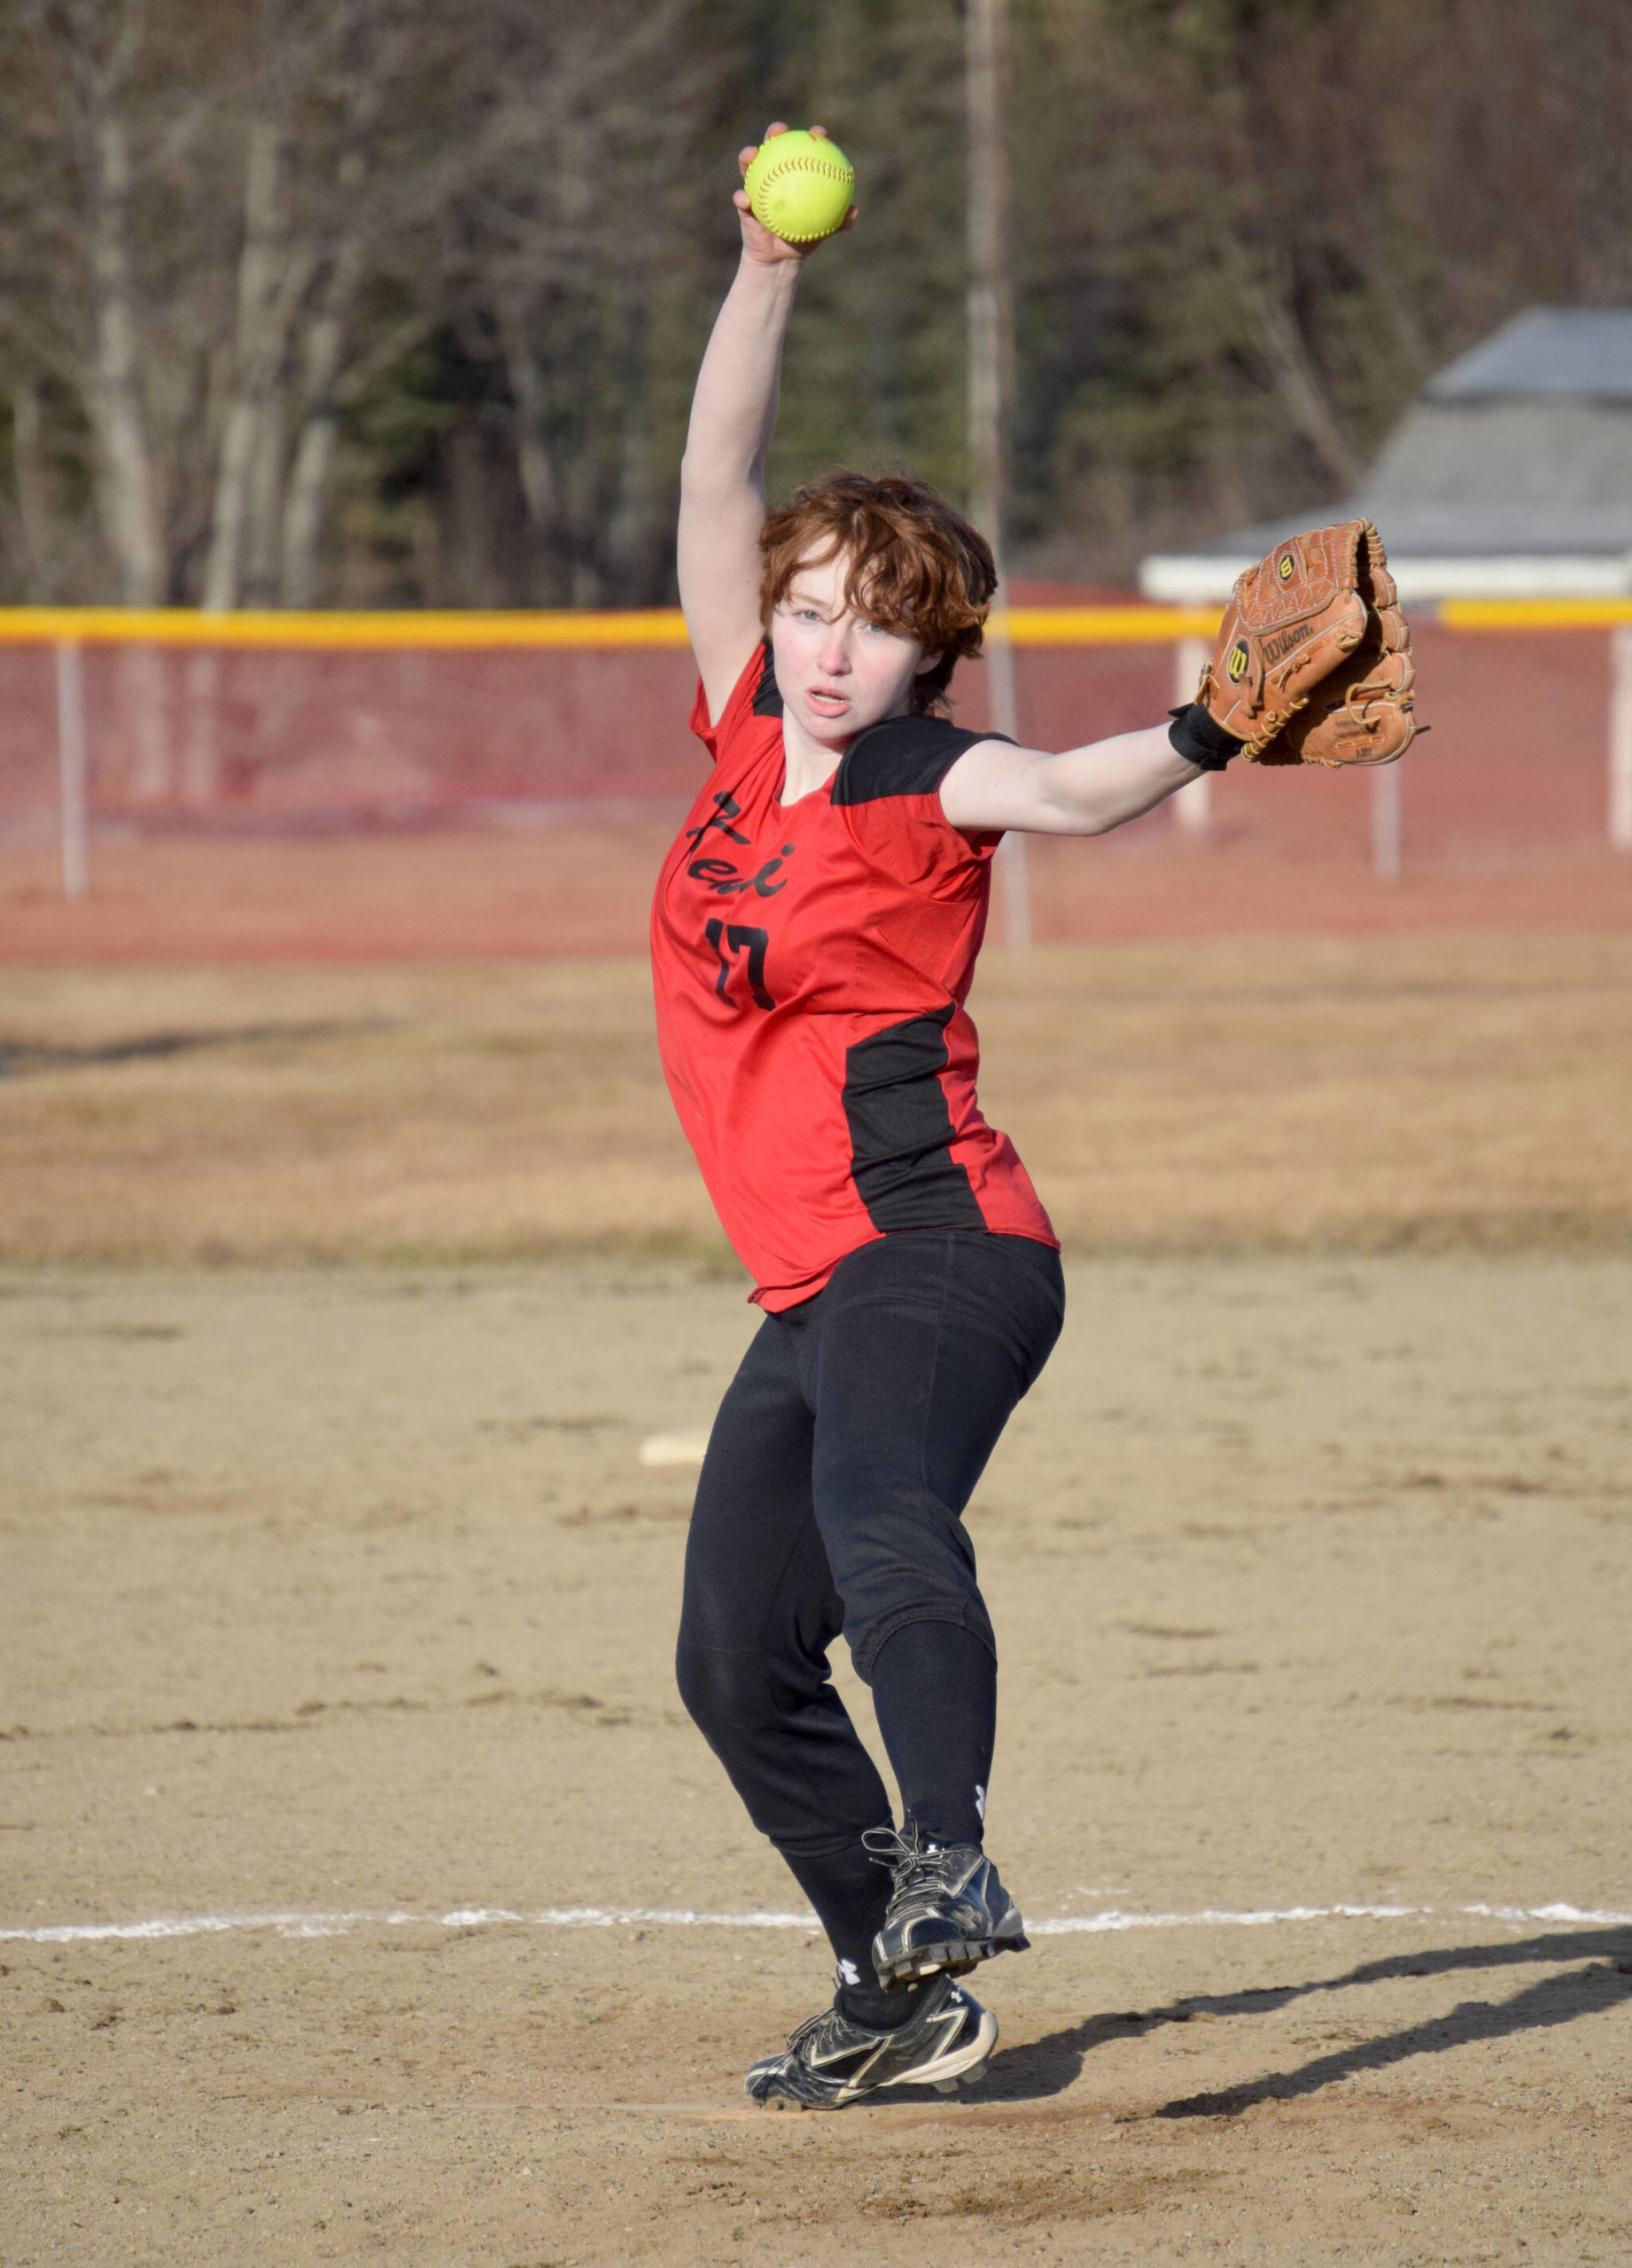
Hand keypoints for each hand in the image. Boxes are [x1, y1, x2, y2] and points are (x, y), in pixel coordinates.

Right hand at [733, 122, 857, 264]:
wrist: (780, 259)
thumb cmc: (803, 239)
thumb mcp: (823, 231)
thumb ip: (839, 221)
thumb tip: (854, 212)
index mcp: (794, 174)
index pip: (803, 150)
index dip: (811, 137)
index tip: (819, 132)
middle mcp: (774, 174)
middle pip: (773, 146)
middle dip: (775, 132)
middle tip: (780, 130)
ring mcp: (756, 187)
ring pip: (750, 165)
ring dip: (748, 155)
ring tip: (752, 154)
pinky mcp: (744, 204)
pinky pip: (740, 199)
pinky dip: (741, 198)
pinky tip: (744, 199)